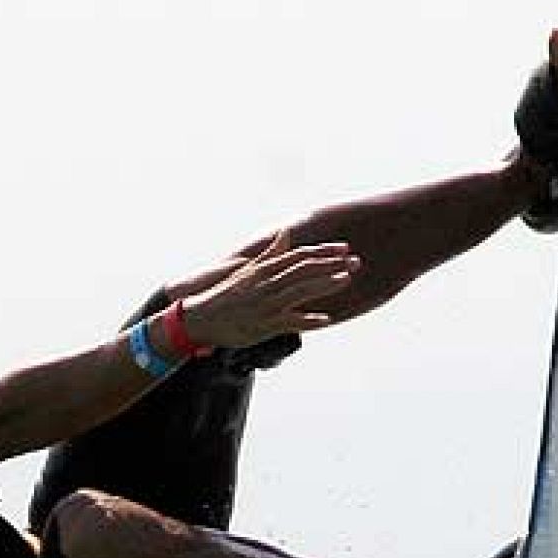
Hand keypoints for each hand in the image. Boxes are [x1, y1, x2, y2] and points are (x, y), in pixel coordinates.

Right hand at [178, 232, 356, 348]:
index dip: (323, 251)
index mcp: (265, 269)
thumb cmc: (225, 295)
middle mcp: (268, 283)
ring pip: (300, 291)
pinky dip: (308, 320)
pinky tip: (326, 319)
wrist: (200, 317)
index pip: (299, 256)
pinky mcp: (264, 324)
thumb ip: (270, 252)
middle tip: (357, 261)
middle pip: (305, 270)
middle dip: (332, 265)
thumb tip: (286, 233)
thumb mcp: (247, 269)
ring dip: (325, 285)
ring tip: (346, 279)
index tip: (345, 248)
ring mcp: (267, 303)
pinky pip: (290, 322)